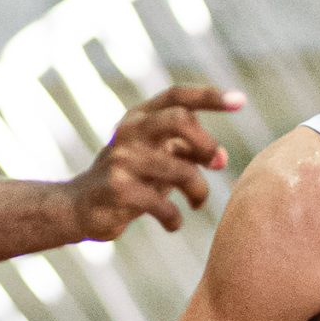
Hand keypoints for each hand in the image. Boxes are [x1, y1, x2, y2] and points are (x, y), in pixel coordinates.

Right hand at [65, 85, 243, 240]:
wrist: (79, 207)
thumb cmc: (129, 179)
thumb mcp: (158, 157)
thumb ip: (188, 151)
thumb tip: (221, 157)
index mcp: (141, 117)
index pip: (177, 96)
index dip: (210, 96)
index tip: (240, 100)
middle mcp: (130, 131)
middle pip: (179, 119)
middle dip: (206, 143)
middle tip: (217, 164)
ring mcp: (122, 159)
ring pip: (180, 169)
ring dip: (199, 191)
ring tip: (197, 203)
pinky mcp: (118, 190)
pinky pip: (164, 206)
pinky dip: (175, 219)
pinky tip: (173, 224)